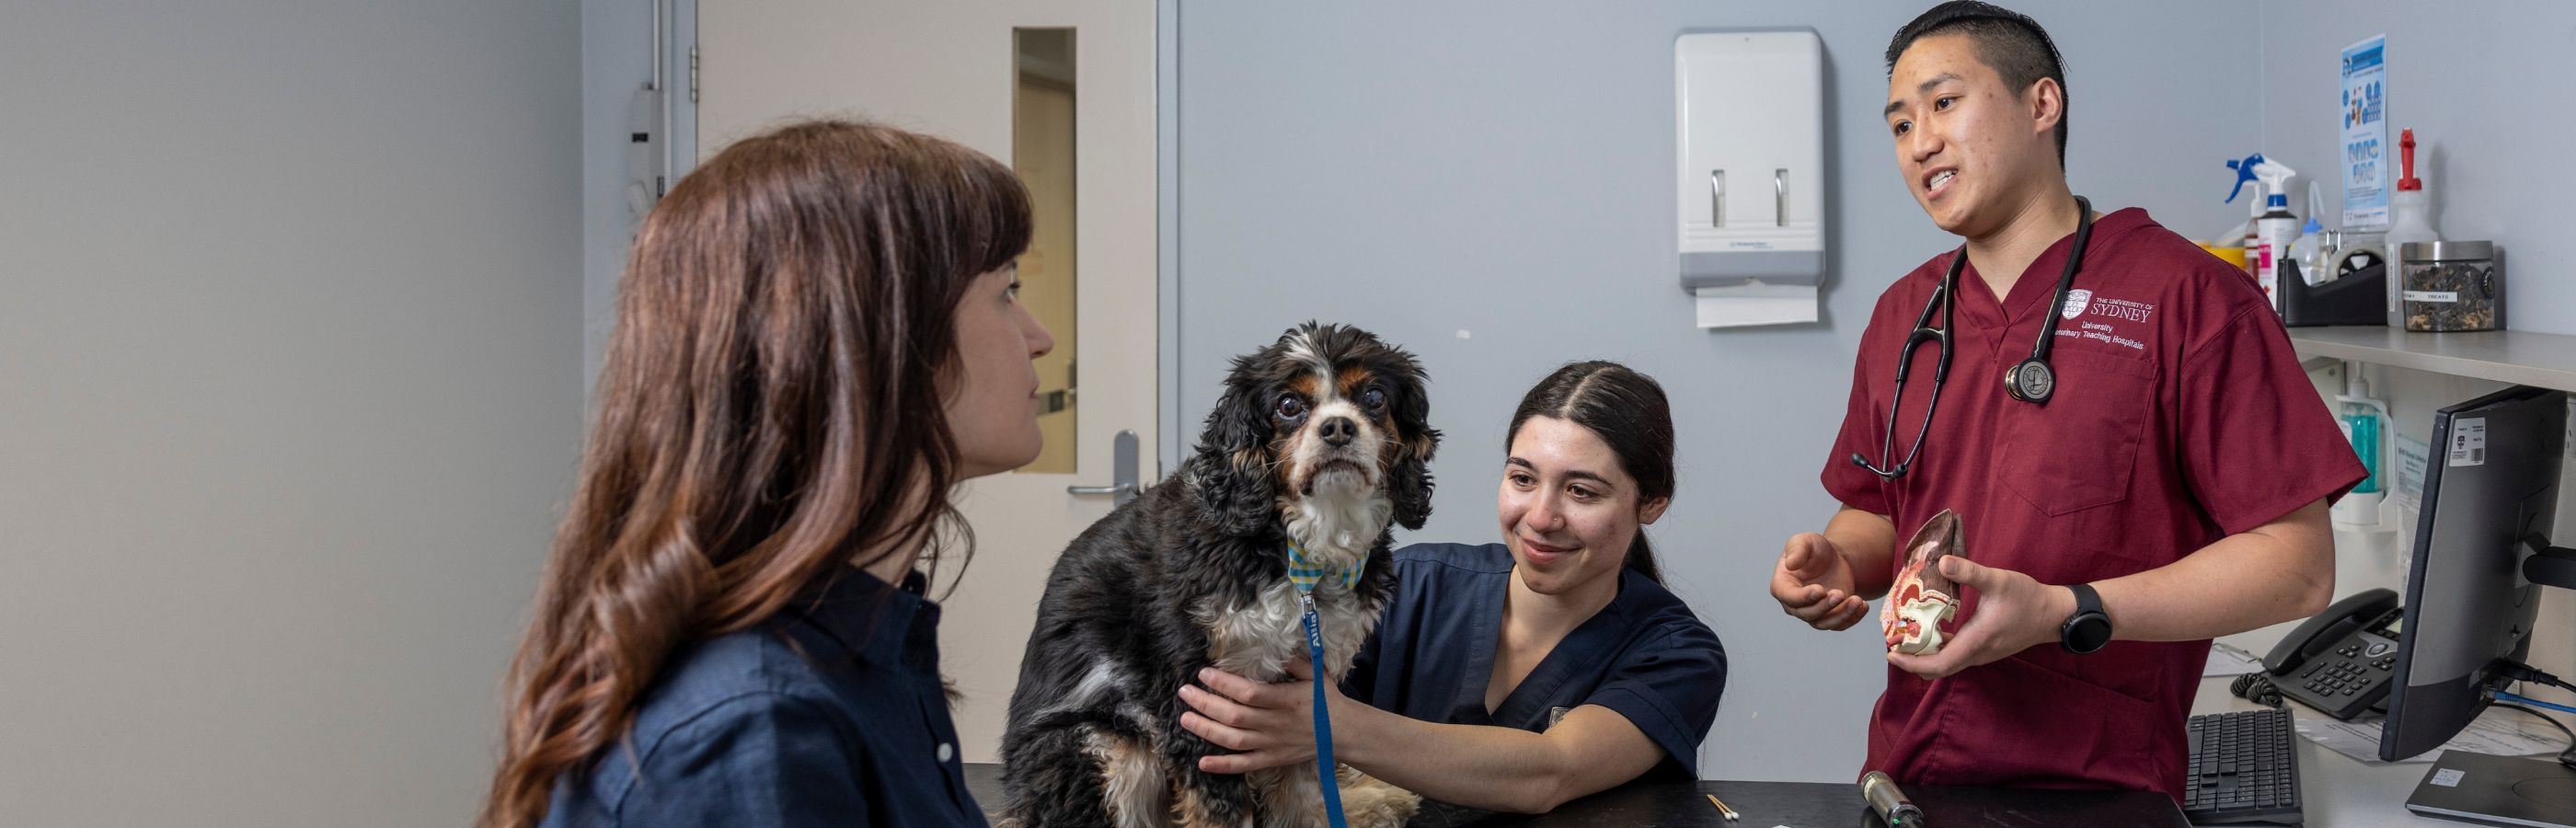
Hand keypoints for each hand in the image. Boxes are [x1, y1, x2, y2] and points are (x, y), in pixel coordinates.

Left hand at [1177, 659, 1336, 773]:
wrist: (1343, 733)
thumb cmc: (1326, 700)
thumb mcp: (1315, 674)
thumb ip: (1294, 661)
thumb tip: (1273, 647)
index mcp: (1286, 700)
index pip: (1249, 693)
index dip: (1224, 684)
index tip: (1204, 673)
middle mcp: (1276, 724)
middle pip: (1234, 716)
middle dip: (1205, 704)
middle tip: (1184, 692)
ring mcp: (1272, 744)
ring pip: (1233, 740)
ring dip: (1206, 730)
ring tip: (1184, 719)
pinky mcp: (1272, 759)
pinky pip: (1244, 765)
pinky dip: (1223, 766)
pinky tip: (1202, 762)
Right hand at [1772, 532, 1867, 629]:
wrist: (1834, 559)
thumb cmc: (1814, 549)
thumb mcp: (1805, 541)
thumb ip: (1797, 549)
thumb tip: (1790, 564)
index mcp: (1782, 585)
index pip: (1789, 597)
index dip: (1803, 597)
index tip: (1820, 590)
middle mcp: (1794, 604)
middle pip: (1807, 613)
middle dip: (1824, 606)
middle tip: (1840, 593)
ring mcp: (1812, 613)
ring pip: (1824, 623)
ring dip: (1841, 615)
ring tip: (1857, 601)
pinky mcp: (1830, 617)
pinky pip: (1839, 624)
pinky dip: (1852, 618)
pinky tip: (1863, 605)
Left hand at [1886, 556, 2077, 679]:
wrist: (2053, 614)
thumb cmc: (2027, 598)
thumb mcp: (1998, 580)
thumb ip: (1969, 572)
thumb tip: (1942, 561)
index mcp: (1976, 642)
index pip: (1938, 665)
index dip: (1912, 663)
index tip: (1891, 653)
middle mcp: (1976, 654)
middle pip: (1937, 668)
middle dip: (1912, 659)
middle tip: (1891, 641)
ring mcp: (1980, 653)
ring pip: (1945, 662)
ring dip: (1923, 653)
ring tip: (1903, 634)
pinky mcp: (1983, 648)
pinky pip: (1955, 654)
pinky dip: (1937, 646)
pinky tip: (1928, 627)